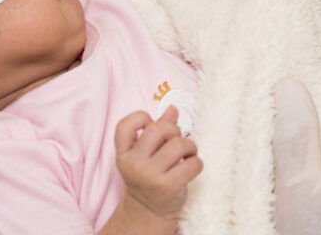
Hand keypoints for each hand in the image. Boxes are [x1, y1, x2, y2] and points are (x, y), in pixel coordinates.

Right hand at [113, 106, 200, 224]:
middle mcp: (134, 164)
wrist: (148, 211)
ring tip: (186, 155)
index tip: (151, 125)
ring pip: (179, 144)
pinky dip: (197, 163)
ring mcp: (150, 176)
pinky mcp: (168, 186)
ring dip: (189, 147)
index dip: (141, 118)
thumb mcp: (145, 154)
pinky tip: (191, 167)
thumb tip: (172, 109)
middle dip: (174, 131)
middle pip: (159, 129)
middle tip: (176, 142)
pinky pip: (193, 163)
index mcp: (124, 154)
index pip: (125, 125)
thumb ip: (156, 130)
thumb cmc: (149, 176)